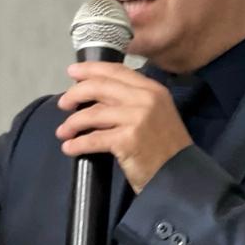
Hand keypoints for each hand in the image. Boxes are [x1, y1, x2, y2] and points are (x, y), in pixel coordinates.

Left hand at [56, 61, 192, 192]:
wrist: (180, 175)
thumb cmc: (166, 147)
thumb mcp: (156, 114)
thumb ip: (134, 101)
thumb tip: (97, 96)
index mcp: (152, 90)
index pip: (117, 71)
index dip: (91, 69)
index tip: (72, 72)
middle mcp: (145, 99)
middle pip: (100, 87)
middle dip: (76, 93)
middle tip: (63, 104)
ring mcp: (137, 118)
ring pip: (93, 113)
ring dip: (73, 123)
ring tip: (63, 132)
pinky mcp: (127, 140)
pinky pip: (94, 139)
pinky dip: (78, 144)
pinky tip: (69, 148)